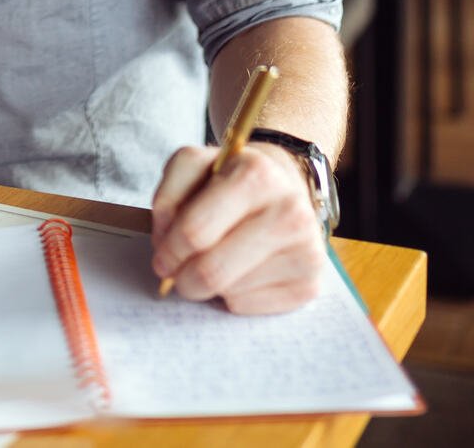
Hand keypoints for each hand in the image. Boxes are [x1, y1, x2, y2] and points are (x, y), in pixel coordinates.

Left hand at [149, 143, 326, 313]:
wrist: (286, 188)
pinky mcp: (311, 284)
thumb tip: (166, 242)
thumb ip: (167, 195)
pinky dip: (233, 296)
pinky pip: (248, 308)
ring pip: (228, 293)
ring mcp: (305, 250)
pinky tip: (241, 271)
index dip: (168, 250)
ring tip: (217, 258)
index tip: (162, 256)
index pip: (194, 233)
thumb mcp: (195, 166)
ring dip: (210, 285)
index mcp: (256, 176)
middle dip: (182, 278)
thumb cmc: (232, 180)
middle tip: (177, 271)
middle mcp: (289, 211)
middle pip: (211, 273)